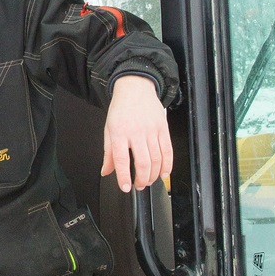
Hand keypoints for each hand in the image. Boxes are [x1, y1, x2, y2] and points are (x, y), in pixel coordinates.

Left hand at [102, 75, 171, 192]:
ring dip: (153, 175)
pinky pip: (168, 150)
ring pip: (157, 159)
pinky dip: (167, 165)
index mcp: (119, 133)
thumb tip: (106, 171)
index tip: (125, 187)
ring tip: (148, 180)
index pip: (122, 159)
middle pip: (143, 162)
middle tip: (139, 186)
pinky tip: (163, 173)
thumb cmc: (121, 109)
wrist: (135, 88)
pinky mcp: (163, 128)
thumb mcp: (109, 129)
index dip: (124, 177)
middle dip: (142, 179)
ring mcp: (152, 130)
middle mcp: (136, 132)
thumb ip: (108, 153)